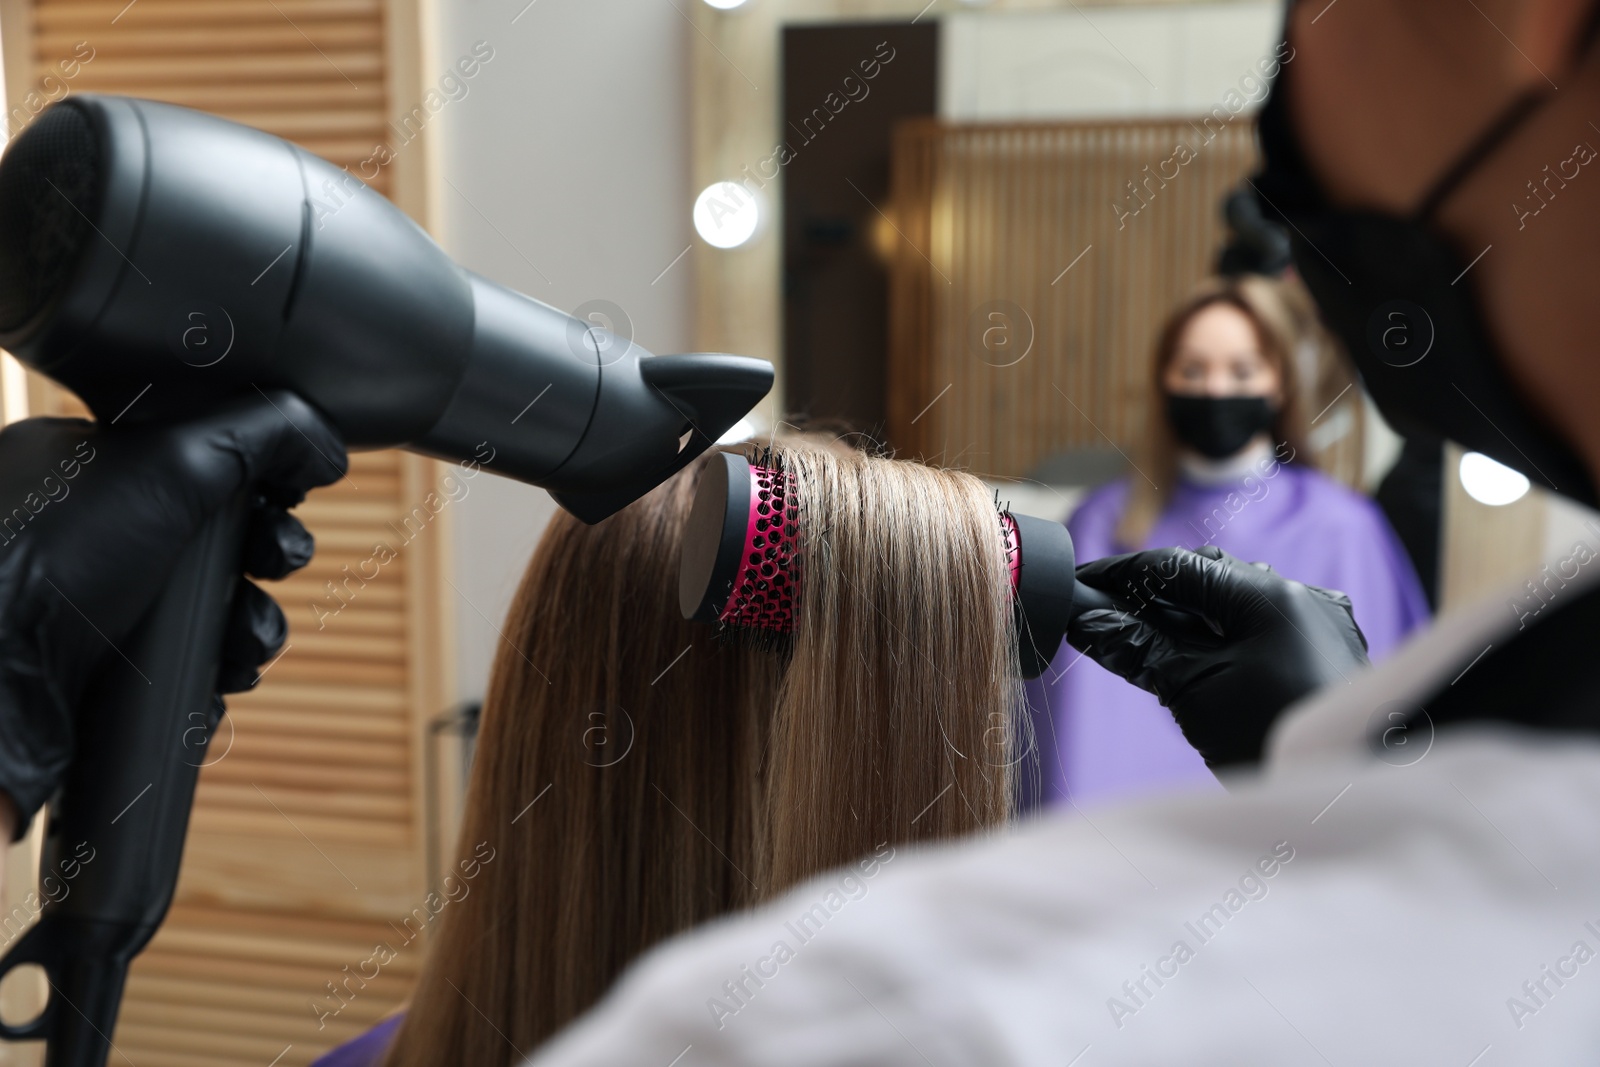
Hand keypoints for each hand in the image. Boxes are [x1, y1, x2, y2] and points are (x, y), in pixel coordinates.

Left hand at [0, 391, 346, 838]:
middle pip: (222, 535)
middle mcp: (93, 532)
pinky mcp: (111, 671)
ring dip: (252, 624)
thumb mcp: (172, 461)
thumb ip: (264, 433)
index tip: (287, 496)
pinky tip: (220, 671)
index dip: (261, 481)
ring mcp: (100, 604)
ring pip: (214, 606)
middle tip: (273, 562)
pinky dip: (218, 669)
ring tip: (244, 638)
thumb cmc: (49, 563)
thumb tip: (325, 444)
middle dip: (267, 556)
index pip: (205, 458)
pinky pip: (192, 664)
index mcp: (90, 465)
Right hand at [1068, 546, 1369, 768]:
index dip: (1120, 574)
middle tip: (1104, 614)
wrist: (1351, 791)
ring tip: (1145, 638)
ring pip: (1237, 603)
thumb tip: (1086, 621)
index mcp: (1267, 595)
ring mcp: (1320, 623)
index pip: (1175, 566)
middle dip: (1153, 594)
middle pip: (1208, 578)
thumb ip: (1138, 648)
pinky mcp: (1328, 653)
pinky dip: (1225, 634)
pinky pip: (1265, 628)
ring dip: (1190, 614)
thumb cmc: (1276, 740)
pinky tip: (1202, 656)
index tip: (1079, 583)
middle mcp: (1299, 596)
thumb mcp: (1193, 692)